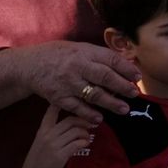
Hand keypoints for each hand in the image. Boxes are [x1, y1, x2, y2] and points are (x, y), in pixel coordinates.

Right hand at [19, 104, 93, 167]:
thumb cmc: (38, 160)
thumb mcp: (40, 143)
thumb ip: (52, 133)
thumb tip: (70, 125)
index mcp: (42, 131)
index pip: (51, 112)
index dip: (60, 104)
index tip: (72, 98)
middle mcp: (48, 135)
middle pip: (70, 120)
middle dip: (83, 121)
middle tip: (91, 125)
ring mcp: (54, 145)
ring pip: (76, 131)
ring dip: (85, 133)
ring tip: (87, 137)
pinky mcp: (60, 155)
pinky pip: (77, 143)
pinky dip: (84, 142)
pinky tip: (85, 144)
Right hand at [20, 41, 139, 122]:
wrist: (30, 65)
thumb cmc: (61, 55)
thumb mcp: (80, 49)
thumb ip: (100, 56)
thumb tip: (126, 63)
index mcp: (85, 52)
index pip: (111, 59)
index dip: (126, 68)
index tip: (138, 77)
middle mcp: (77, 67)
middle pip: (104, 77)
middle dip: (122, 86)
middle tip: (134, 94)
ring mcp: (68, 83)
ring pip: (93, 94)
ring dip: (110, 103)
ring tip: (123, 109)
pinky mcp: (58, 97)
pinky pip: (76, 107)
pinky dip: (89, 114)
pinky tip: (99, 118)